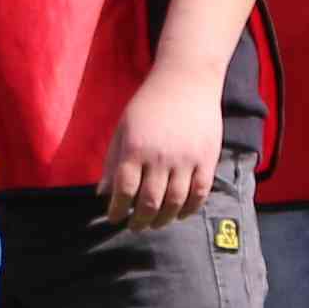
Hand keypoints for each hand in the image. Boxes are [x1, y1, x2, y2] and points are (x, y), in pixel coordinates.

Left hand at [99, 66, 220, 228]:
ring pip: (174, 202)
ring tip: (156, 223)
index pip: (124, 189)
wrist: (186, 81)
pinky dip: (190, 209)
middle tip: (135, 226)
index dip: (117, 209)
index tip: (114, 218)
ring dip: (163, 219)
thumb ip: (112, 161)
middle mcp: (160, 157)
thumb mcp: (123, 128)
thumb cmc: (149, 104)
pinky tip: (181, 214)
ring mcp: (186, 159)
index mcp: (135, 148)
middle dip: (139, 220)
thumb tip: (102, 193)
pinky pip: (199, 193)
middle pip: (149, 202)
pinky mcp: (206, 159)